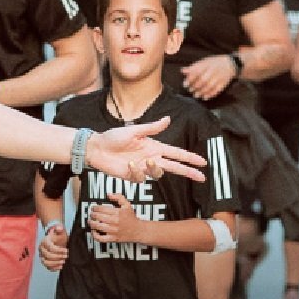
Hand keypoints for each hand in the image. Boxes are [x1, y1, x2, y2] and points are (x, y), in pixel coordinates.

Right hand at [39, 221, 68, 270]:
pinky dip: (54, 268)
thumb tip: (59, 228)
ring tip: (63, 262)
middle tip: (66, 256)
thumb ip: (59, 229)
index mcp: (44, 241)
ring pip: (46, 262)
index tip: (67, 251)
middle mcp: (41, 249)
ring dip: (56, 263)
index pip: (50, 248)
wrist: (57, 240)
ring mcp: (42, 256)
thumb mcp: (60, 231)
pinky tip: (61, 266)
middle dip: (58, 257)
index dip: (59, 250)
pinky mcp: (45, 261)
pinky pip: (47, 267)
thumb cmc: (59, 236)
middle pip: (48, 255)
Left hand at [88, 193, 142, 244]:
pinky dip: (94, 235)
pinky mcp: (113, 238)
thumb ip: (118, 197)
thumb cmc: (131, 218)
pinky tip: (94, 231)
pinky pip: (100, 238)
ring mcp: (113, 231)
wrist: (138, 230)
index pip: (100, 209)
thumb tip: (109, 195)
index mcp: (116, 213)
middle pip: (97, 217)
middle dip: (92, 214)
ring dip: (91, 223)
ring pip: (97, 226)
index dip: (94, 208)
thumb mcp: (127, 205)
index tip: (93, 208)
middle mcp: (114, 221)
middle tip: (91, 214)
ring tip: (90, 221)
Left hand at [89, 118, 205, 182]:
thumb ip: (151, 128)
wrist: (96, 148)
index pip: (176, 153)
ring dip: (154, 169)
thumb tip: (168, 119)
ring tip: (145, 161)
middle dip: (188, 172)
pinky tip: (129, 165)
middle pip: (174, 167)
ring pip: (158, 174)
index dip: (189, 158)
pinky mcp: (133, 176)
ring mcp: (142, 168)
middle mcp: (151, 158)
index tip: (202, 162)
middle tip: (202, 177)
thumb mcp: (133, 130)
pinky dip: (137, 172)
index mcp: (153, 147)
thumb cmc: (113, 137)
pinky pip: (141, 178)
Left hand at [181, 54, 238, 100]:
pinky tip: (205, 97)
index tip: (185, 84)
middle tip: (190, 90)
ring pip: (209, 86)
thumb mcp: (204, 61)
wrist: (231, 64)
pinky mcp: (224, 83)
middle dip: (195, 86)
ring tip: (196, 95)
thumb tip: (182, 71)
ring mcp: (219, 77)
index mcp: (207, 64)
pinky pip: (217, 90)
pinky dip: (210, 94)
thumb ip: (193, 67)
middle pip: (203, 80)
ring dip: (202, 92)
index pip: (197, 71)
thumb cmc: (215, 62)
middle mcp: (213, 71)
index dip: (190, 78)